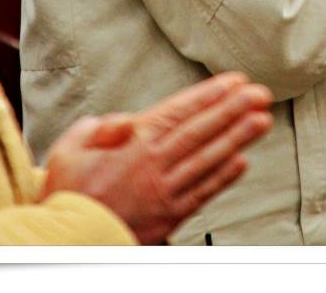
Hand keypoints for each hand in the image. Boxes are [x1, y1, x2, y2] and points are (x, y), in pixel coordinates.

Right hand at [41, 71, 273, 244]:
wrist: (63, 243)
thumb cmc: (66, 192)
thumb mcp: (70, 149)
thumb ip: (100, 128)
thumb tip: (127, 119)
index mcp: (133, 144)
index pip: (179, 112)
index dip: (209, 95)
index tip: (235, 82)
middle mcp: (153, 165)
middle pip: (201, 131)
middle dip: (233, 110)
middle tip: (260, 94)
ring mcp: (164, 192)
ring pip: (208, 160)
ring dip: (237, 139)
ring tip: (262, 120)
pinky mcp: (168, 218)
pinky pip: (202, 194)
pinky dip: (223, 178)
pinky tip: (242, 162)